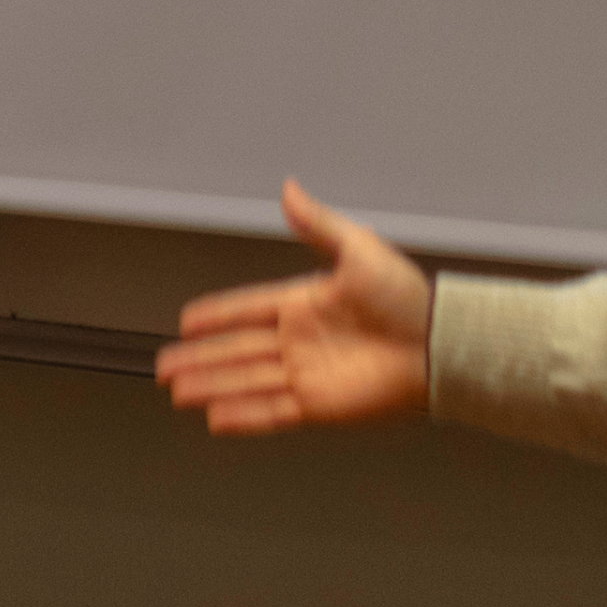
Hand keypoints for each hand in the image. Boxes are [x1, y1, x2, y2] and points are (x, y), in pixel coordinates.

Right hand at [153, 180, 434, 434]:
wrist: (440, 346)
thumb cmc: (410, 299)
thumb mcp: (359, 250)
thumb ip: (318, 224)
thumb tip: (290, 188)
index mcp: (305, 304)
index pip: (247, 311)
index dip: (216, 316)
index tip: (187, 321)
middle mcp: (301, 342)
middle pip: (236, 351)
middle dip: (198, 359)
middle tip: (165, 365)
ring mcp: (307, 375)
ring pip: (245, 382)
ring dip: (211, 386)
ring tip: (178, 391)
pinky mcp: (320, 407)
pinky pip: (272, 412)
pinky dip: (243, 417)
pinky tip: (216, 417)